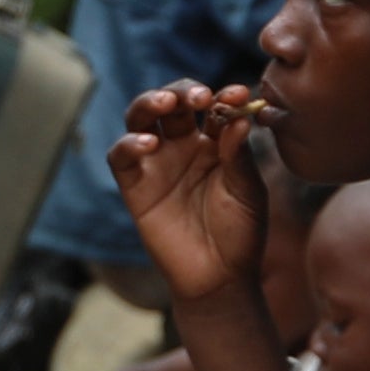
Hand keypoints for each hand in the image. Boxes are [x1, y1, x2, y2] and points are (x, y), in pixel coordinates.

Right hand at [113, 84, 274, 311]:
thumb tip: (239, 118)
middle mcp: (183, 146)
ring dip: (150, 102)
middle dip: (184, 91)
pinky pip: (122, 156)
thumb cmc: (240, 234)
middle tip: (200, 96)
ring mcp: (157, 162)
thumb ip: (240, 156)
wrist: (220, 278)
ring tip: (167, 103)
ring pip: (141, 117)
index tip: (240, 94)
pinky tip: (150, 143)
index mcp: (215, 142)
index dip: (224, 96)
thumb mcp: (248, 193)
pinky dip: (130, 144)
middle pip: (173, 103)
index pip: (214, 107)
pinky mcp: (135, 185)